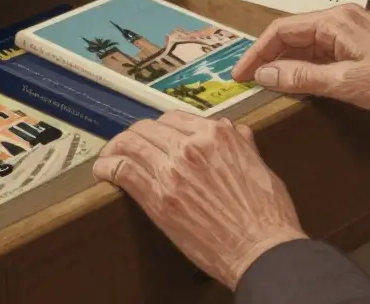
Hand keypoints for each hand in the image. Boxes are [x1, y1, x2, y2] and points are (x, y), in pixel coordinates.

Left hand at [93, 112, 306, 289]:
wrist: (262, 249)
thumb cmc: (267, 215)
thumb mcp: (260, 167)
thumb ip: (242, 145)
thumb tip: (234, 131)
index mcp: (217, 135)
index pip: (174, 118)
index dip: (160, 127)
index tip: (154, 136)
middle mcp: (191, 146)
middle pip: (148, 128)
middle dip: (136, 135)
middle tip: (129, 146)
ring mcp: (172, 169)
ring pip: (130, 143)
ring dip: (115, 148)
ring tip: (109, 156)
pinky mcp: (158, 197)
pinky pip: (122, 170)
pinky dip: (107, 167)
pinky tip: (102, 171)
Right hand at [232, 3, 369, 121]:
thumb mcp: (345, 84)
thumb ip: (302, 78)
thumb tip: (266, 74)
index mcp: (336, 20)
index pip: (282, 30)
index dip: (256, 53)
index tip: (241, 74)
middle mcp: (344, 17)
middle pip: (294, 33)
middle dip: (270, 57)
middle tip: (251, 80)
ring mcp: (356, 27)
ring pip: (310, 42)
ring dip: (290, 61)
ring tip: (273, 84)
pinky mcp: (365, 40)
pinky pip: (327, 48)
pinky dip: (310, 63)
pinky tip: (305, 81)